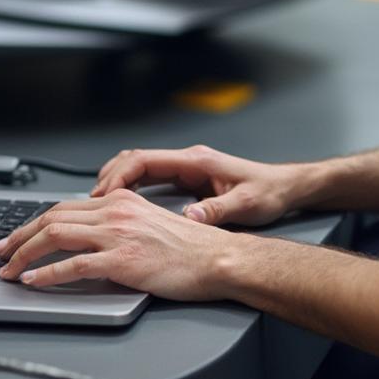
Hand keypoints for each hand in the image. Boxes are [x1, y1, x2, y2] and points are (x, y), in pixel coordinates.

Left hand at [0, 189, 239, 300]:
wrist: (217, 258)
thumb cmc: (190, 248)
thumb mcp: (150, 223)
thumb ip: (120, 224)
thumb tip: (91, 238)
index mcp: (122, 201)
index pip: (65, 207)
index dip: (34, 222)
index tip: (17, 236)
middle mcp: (116, 211)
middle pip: (53, 217)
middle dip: (20, 236)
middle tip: (1, 252)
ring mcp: (118, 235)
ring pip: (56, 236)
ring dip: (25, 254)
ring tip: (9, 270)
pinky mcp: (123, 260)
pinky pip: (74, 265)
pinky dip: (48, 275)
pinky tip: (35, 282)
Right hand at [92, 144, 303, 226]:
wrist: (287, 187)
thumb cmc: (269, 192)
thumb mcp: (245, 204)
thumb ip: (216, 210)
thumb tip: (189, 218)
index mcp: (196, 161)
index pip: (144, 159)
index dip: (118, 176)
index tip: (101, 196)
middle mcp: (188, 160)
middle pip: (136, 159)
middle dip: (110, 178)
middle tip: (91, 203)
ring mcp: (188, 167)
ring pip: (141, 166)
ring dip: (119, 181)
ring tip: (100, 204)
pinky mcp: (190, 178)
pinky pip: (152, 177)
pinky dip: (132, 187)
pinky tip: (124, 204)